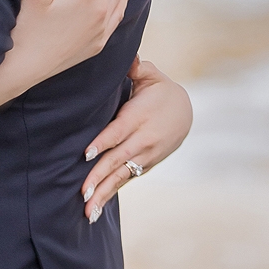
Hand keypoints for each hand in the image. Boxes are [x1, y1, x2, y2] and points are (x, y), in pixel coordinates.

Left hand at [82, 55, 192, 222]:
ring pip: (121, 176)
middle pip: (118, 160)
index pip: (118, 131)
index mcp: (139, 116)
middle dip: (99, 177)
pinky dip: (110, 194)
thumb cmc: (160, 91)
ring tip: (87, 211)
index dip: (103, 143)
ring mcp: (145, 156)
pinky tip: (95, 210)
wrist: (186, 113)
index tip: (87, 154)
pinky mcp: (145, 166)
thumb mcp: (151, 76)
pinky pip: (125, 181)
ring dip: (104, 193)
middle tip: (82, 193)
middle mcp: (143, 140)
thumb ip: (136, 67)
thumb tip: (129, 57)